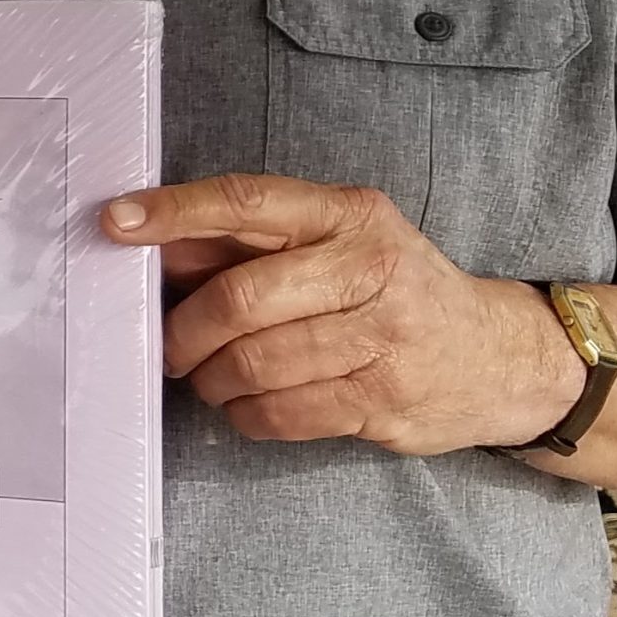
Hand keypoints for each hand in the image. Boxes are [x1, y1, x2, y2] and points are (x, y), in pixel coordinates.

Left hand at [104, 173, 581, 456]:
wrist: (498, 356)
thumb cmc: (399, 292)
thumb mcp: (342, 244)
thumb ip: (257, 243)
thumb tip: (160, 245)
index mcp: (350, 215)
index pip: (249, 202)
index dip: (177, 213)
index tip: (118, 223)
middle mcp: (370, 267)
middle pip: (243, 298)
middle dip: (187, 330)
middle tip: (170, 348)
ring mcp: (383, 338)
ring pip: (257, 363)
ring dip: (213, 379)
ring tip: (210, 379)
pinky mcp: (384, 401)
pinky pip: (284, 414)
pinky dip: (247, 415)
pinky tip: (248, 406)